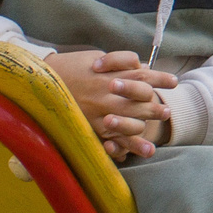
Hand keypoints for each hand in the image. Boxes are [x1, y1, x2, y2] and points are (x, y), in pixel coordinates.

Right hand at [45, 50, 176, 160]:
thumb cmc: (70, 66)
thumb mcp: (96, 57)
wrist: (38, 78)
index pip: (142, 75)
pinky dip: (122, 146)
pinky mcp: (87, 125)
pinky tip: (133, 154)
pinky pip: (108, 138)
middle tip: (167, 112)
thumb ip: (120, 63)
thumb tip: (142, 66)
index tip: (174, 82)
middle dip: (154, 107)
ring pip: (127, 122)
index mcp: (110, 75)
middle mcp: (107, 93)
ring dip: (142, 128)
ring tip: (153, 142)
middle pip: (139, 100)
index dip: (159, 78)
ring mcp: (97, 111)